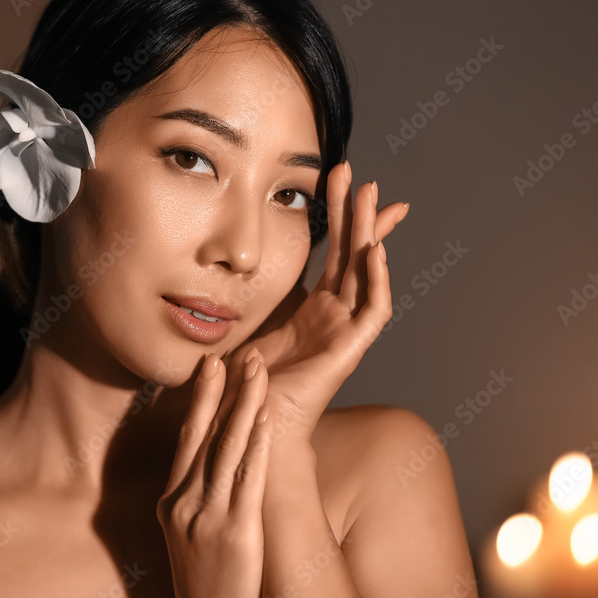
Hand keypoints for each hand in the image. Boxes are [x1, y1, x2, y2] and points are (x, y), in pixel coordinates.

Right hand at [156, 352, 273, 597]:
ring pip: (227, 447)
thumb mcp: (183, 530)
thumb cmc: (201, 576)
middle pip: (205, 433)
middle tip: (236, 353)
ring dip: (244, 404)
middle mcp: (185, 501)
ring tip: (257, 371)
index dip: (200, 398)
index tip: (210, 366)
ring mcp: (208, 515)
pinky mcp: (235, 530)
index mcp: (172, 499)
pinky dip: (256, 444)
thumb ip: (193, 492)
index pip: (187, 437)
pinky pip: (247, 477)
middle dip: (223, 390)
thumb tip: (211, 457)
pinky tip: (266, 418)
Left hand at [222, 161, 408, 442]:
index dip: (338, 217)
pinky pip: (373, 310)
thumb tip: (220, 258)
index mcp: (312, 308)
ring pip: (367, 272)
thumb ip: (241, 291)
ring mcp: (343, 331)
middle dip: (354, 211)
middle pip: (352, 252)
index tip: (338, 180)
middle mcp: (333, 315)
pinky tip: (373, 249)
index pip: (333, 253)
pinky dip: (377, 280)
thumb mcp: (240, 322)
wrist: (247, 425)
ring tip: (369, 195)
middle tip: (354, 172)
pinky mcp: (349, 351)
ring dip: (369, 233)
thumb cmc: (242, 382)